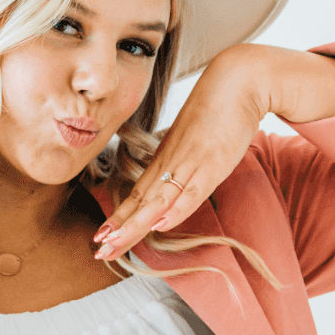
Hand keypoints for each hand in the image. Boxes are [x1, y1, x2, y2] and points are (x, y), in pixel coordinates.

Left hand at [94, 46, 266, 259]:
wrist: (236, 83)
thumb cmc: (216, 113)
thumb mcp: (195, 144)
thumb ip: (183, 166)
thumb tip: (174, 186)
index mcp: (166, 162)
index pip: (137, 197)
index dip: (119, 219)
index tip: (101, 238)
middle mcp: (171, 165)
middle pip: (141, 204)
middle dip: (119, 229)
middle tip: (98, 251)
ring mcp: (189, 165)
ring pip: (158, 201)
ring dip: (135, 224)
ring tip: (113, 243)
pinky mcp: (211, 164)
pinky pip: (191, 191)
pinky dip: (175, 209)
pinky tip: (159, 225)